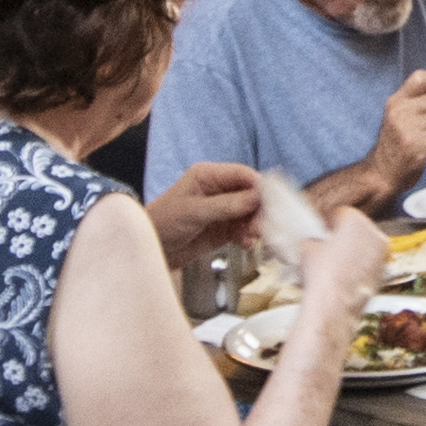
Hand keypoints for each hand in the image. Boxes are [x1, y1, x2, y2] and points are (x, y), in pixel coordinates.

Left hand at [143, 162, 264, 262]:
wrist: (150, 250)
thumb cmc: (163, 223)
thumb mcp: (194, 212)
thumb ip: (226, 205)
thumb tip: (256, 197)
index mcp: (208, 176)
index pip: (242, 174)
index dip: (260, 186)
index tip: (275, 200)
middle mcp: (218, 190)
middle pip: (250, 194)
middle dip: (260, 209)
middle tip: (263, 224)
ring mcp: (222, 210)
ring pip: (250, 213)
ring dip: (255, 224)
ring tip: (253, 236)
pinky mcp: (223, 229)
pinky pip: (243, 229)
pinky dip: (248, 236)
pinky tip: (246, 243)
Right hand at [289, 182, 392, 308]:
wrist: (333, 305)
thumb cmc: (321, 276)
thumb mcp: (306, 248)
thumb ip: (313, 239)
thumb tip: (313, 242)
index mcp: (355, 219)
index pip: (341, 215)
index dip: (329, 226)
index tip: (323, 234)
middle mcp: (374, 233)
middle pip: (357, 230)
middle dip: (343, 238)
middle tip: (328, 250)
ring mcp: (382, 253)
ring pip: (365, 247)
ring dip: (353, 253)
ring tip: (335, 266)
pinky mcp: (384, 272)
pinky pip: (369, 263)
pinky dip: (360, 267)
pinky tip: (344, 277)